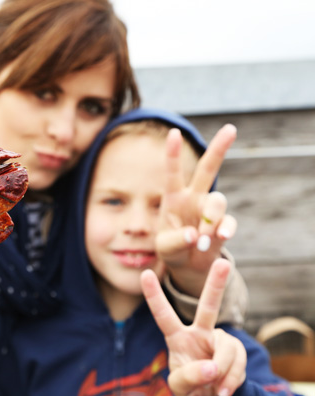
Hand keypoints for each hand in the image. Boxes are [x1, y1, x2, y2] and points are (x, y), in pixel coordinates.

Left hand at [141, 258, 246, 395]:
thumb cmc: (189, 388)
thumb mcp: (180, 388)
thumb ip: (189, 378)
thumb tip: (212, 368)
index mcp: (177, 337)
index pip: (163, 315)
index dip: (154, 295)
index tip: (145, 273)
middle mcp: (199, 332)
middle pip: (208, 306)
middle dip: (216, 284)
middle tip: (223, 263)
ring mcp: (219, 339)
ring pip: (227, 349)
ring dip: (224, 372)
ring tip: (217, 390)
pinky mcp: (235, 349)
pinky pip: (238, 361)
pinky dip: (233, 379)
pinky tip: (224, 390)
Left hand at [156, 125, 237, 295]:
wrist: (187, 266)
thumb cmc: (170, 250)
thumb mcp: (165, 247)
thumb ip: (176, 240)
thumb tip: (195, 235)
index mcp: (174, 198)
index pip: (173, 172)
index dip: (173, 153)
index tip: (173, 132)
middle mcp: (194, 198)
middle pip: (209, 169)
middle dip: (219, 148)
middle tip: (231, 128)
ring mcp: (210, 211)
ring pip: (218, 201)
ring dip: (211, 219)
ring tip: (202, 240)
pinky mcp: (223, 225)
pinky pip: (228, 223)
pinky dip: (224, 230)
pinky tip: (219, 238)